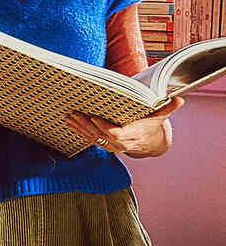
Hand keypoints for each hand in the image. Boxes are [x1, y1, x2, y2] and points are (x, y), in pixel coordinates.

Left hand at [66, 97, 182, 158]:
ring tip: (67, 117)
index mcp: (133, 135)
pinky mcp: (105, 145)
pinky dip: (79, 131)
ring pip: (92, 138)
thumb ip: (168, 108)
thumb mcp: (161, 117)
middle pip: (99, 135)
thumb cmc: (153, 126)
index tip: (93, 118)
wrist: (150, 143)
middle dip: (85, 125)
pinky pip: (90, 139)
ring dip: (78, 128)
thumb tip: (179, 99)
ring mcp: (111, 146)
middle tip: (73, 114)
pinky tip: (70, 123)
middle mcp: (120, 143)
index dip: (103, 127)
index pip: (115, 133)